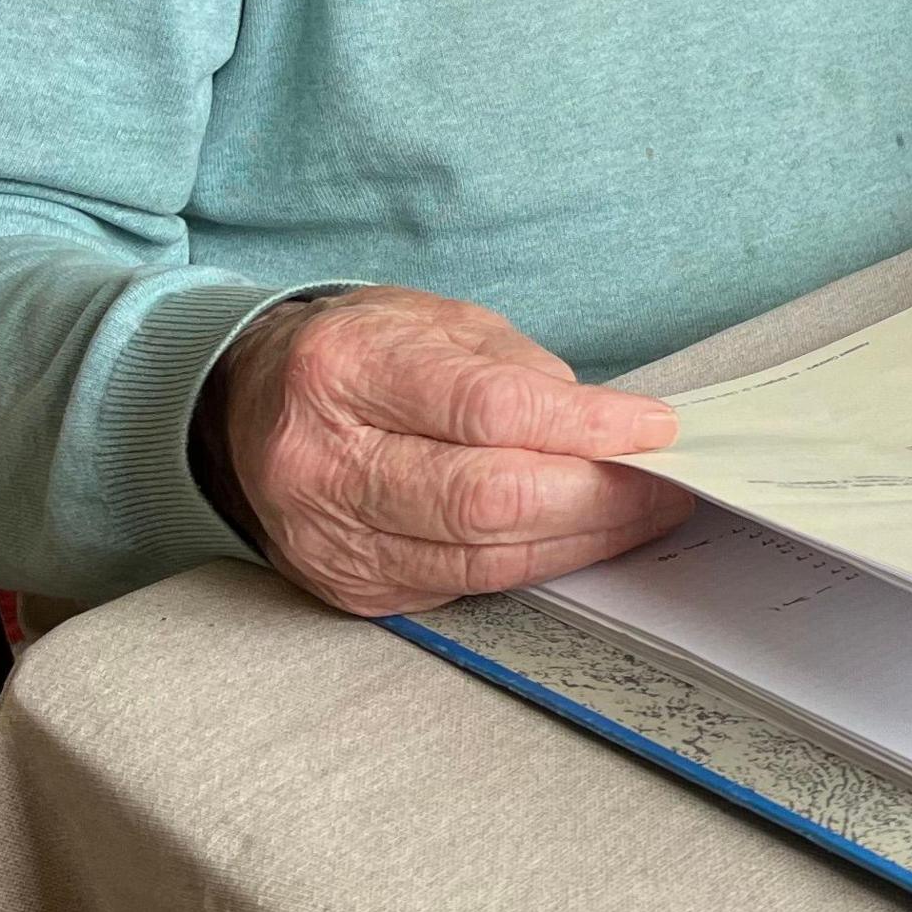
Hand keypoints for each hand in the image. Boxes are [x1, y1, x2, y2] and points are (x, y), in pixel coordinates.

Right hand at [206, 286, 691, 617]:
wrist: (245, 410)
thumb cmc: (360, 357)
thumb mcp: (434, 322)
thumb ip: (519, 371)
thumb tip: (610, 428)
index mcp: (346, 371)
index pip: (488, 409)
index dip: (586, 426)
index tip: (655, 427)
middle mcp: (325, 461)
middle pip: (488, 499)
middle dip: (599, 497)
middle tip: (666, 483)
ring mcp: (331, 538)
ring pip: (484, 558)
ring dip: (583, 539)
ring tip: (642, 512)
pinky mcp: (352, 589)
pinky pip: (466, 587)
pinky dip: (536, 563)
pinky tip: (579, 537)